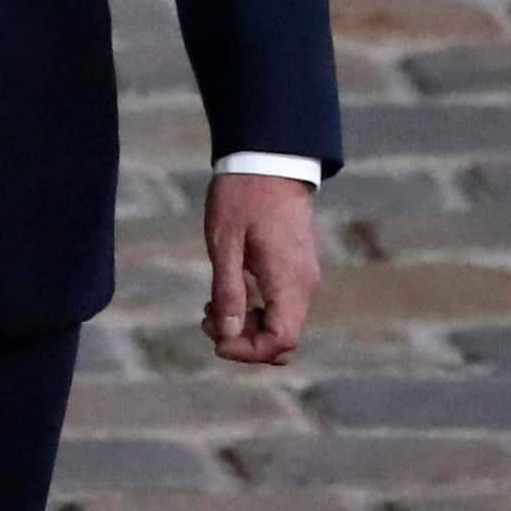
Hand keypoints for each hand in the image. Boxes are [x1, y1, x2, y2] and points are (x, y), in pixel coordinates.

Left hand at [202, 172, 319, 364]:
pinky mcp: (296, 267)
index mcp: (289, 281)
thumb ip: (228, 290)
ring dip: (247, 326)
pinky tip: (227, 293)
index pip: (281, 341)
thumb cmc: (242, 196)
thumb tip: (226, 334)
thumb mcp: (225, 242)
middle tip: (206, 320)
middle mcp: (304, 285)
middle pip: (284, 339)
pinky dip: (256, 310)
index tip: (214, 340)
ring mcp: (303, 277)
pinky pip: (281, 304)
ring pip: (282, 323)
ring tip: (210, 306)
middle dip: (244, 341)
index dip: (248, 351)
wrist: (269, 158)